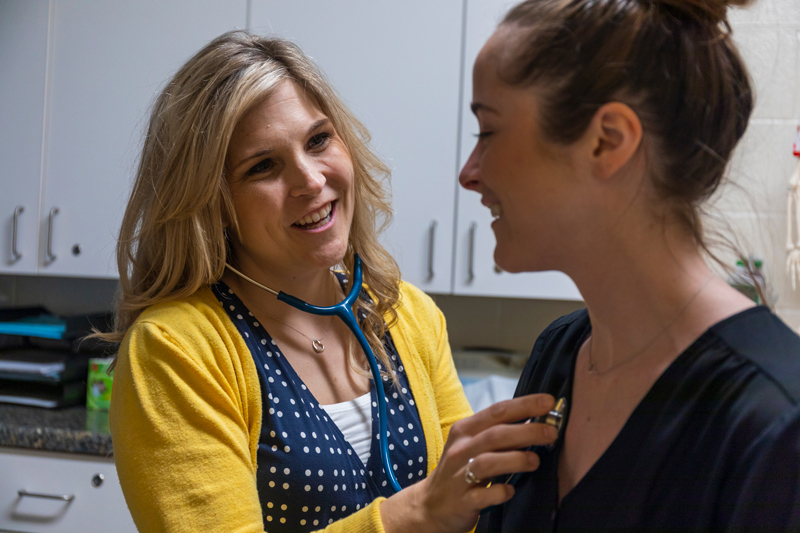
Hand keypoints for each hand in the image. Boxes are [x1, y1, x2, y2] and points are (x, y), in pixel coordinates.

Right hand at [380, 393, 557, 532]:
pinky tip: (510, 491)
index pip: (497, 411)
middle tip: (551, 432)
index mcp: (465, 430)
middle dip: (527, 431)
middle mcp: (460, 449)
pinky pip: (481, 495)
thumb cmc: (460, 469)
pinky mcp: (461, 501)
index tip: (548, 401)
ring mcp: (459, 476)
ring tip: (535, 460)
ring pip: (486, 462)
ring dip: (514, 459)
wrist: (431, 505)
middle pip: (495, 435)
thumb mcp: (473, 445)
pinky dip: (498, 492)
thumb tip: (537, 422)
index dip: (524, 405)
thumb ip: (499, 433)